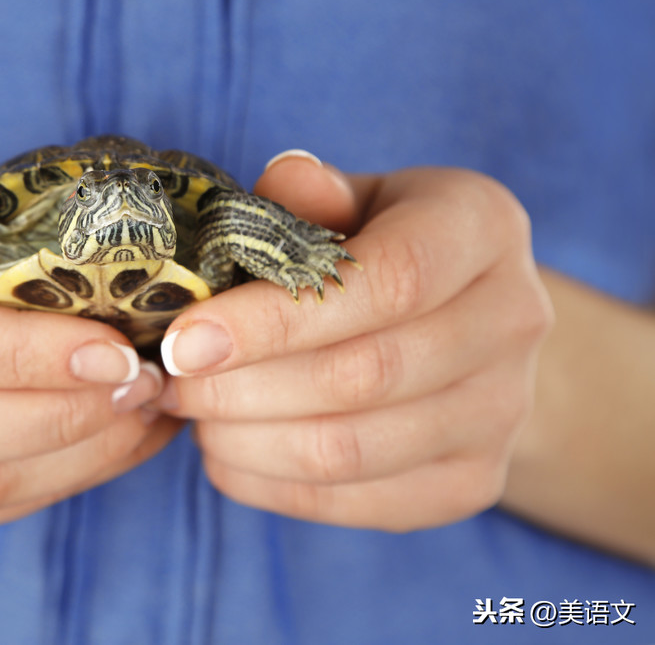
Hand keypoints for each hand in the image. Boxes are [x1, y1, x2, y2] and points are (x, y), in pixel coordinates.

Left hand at [156, 153, 553, 530]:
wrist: (470, 326)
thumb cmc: (387, 247)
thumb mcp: (358, 198)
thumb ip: (314, 195)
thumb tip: (281, 183)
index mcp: (481, 229)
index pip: (386, 281)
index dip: (275, 318)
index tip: (185, 340)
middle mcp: (513, 320)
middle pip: (361, 375)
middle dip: (241, 387)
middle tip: (171, 382)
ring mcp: (502, 413)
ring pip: (350, 450)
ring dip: (246, 440)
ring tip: (192, 415)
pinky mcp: (474, 481)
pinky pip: (355, 502)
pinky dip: (271, 486)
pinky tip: (227, 453)